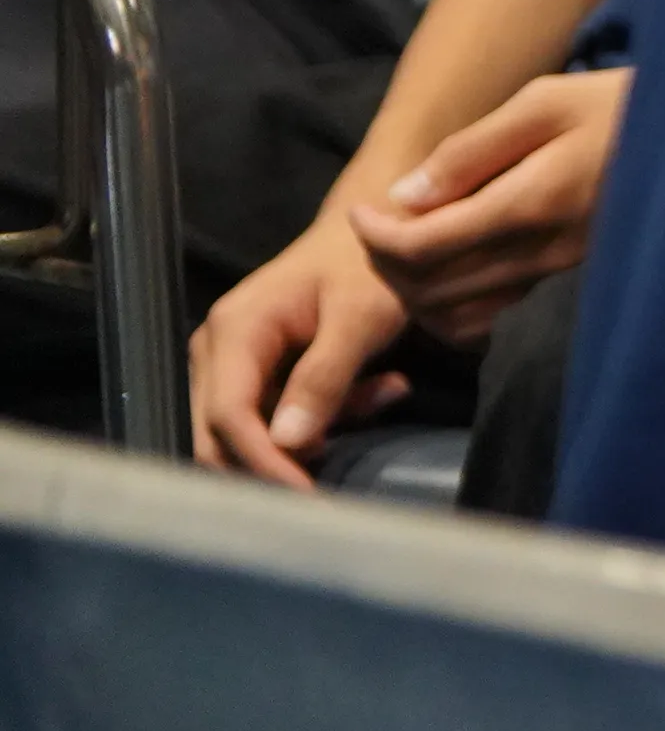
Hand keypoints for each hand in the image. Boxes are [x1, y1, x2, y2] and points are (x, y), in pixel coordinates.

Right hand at [189, 213, 413, 488]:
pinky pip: (276, 420)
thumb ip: (326, 376)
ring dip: (314, 433)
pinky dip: (325, 419)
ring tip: (381, 394)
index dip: (263, 462)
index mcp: (236, 331)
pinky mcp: (257, 376)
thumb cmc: (369, 267)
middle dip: (277, 463)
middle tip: (343, 468)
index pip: (228, 415)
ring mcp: (232, 365)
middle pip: (221, 436)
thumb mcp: (359, 316)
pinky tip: (380, 390)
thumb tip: (289, 444)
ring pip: (250, 434)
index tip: (308, 497)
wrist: (375, 233)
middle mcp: (218, 351)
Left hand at [343, 69, 630, 340]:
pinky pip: (490, 315)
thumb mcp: (543, 102)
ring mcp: (556, 273)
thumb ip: (470, 151)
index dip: (373, 235)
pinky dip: (451, 304)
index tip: (362, 206)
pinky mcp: (565, 278)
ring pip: (455, 314)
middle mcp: (540, 252)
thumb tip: (404, 197)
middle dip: (384, 264)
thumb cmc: (616, 106)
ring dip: (413, 289)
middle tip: (378, 225)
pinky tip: (450, 266)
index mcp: (529, 204)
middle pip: (429, 290)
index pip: (421, 248)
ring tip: (409, 244)